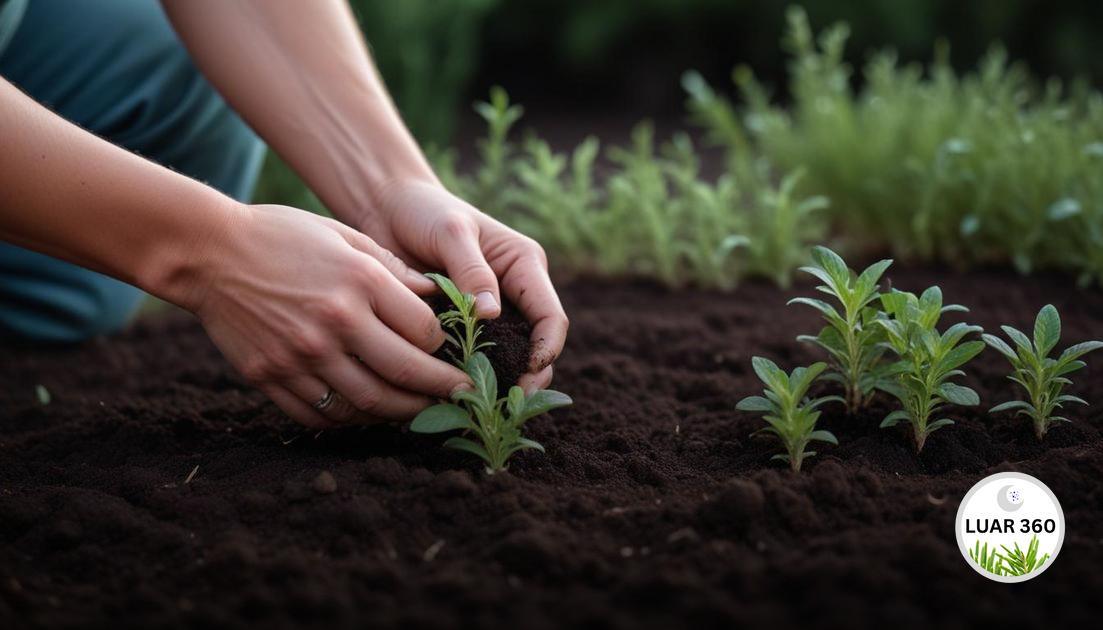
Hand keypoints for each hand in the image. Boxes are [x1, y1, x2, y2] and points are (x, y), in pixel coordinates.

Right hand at [189, 203, 469, 427]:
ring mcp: (301, 355)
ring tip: (421, 411)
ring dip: (402, 413)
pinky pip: (323, 415)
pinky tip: (369, 413)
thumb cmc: (281, 236)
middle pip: (405, 373)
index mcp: (359, 282)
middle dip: (442, 390)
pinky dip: (352, 420)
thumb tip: (437, 296)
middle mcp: (335, 323)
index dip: (443, 345)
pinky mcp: (272, 377)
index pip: (422, 330)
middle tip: (463, 397)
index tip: (452, 353)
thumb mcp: (344, 236)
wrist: (207, 252)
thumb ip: (393, 268)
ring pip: (368, 403)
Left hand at [357, 179, 569, 390]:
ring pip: (505, 358)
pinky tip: (454, 394)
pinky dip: (467, 376)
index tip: (528, 370)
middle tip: (507, 401)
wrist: (387, 210)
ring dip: (497, 382)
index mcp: (525, 267)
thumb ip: (472, 270)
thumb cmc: (425, 212)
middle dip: (527, 377)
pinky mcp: (459, 328)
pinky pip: (471, 358)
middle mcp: (513, 295)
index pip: (550, 317)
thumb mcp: (452, 232)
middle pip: (535, 347)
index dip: (546, 348)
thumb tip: (491, 315)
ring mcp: (487, 315)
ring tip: (481, 403)